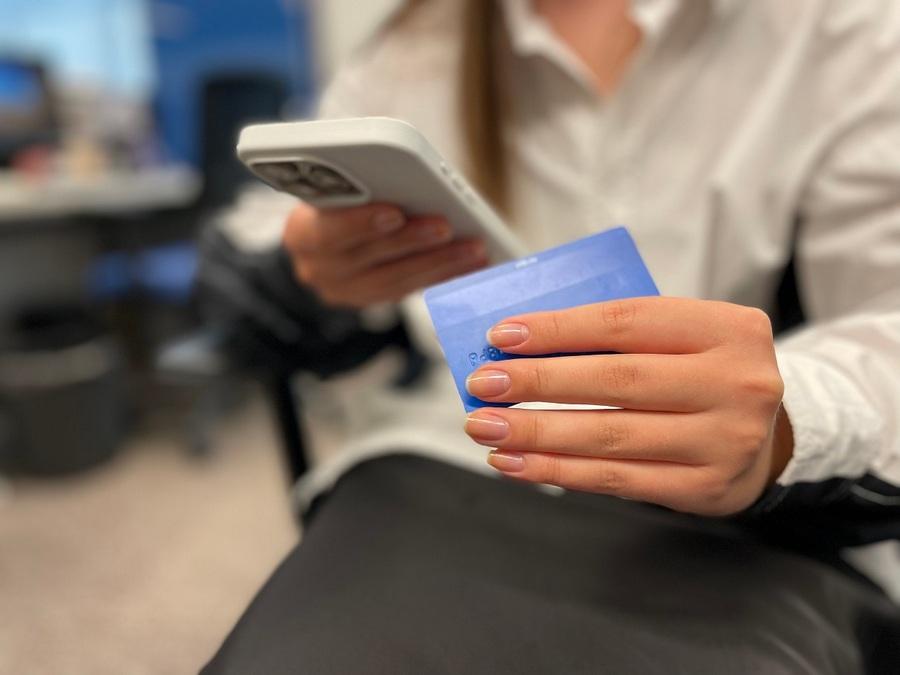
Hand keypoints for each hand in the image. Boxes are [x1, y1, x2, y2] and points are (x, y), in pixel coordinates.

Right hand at [282, 202, 487, 307]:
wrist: (321, 236)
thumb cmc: (334, 196)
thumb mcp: (333, 184)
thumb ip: (356, 184)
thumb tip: (408, 177)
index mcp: (301, 234)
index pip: (328, 231)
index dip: (361, 223)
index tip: (395, 212)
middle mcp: (318, 270)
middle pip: (370, 259)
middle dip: (413, 242)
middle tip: (447, 227)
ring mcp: (344, 292)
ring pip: (396, 281)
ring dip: (440, 264)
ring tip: (474, 248)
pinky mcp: (369, 301)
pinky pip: (410, 289)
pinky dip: (443, 275)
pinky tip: (472, 264)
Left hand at [464, 297, 793, 515]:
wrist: (764, 438)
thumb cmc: (700, 375)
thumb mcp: (678, 339)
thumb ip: (616, 336)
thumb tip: (521, 347)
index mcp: (729, 328)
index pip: (627, 321)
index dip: (559, 329)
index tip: (503, 336)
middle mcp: (737, 383)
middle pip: (616, 380)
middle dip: (538, 382)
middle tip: (484, 385)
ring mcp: (725, 441)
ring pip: (610, 435)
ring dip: (536, 433)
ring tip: (486, 427)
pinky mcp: (705, 488)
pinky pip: (615, 479)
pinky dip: (556, 471)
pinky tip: (515, 463)